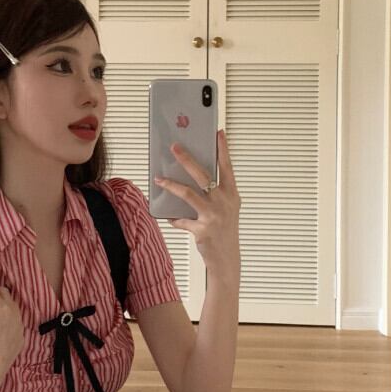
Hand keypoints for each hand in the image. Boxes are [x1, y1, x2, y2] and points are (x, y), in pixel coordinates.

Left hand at [154, 129, 240, 274]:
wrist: (226, 258)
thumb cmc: (224, 230)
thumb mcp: (226, 208)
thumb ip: (214, 193)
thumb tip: (191, 178)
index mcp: (231, 194)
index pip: (226, 167)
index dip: (222, 149)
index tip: (218, 133)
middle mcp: (224, 202)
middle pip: (203, 175)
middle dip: (187, 159)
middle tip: (174, 147)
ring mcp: (213, 215)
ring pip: (188, 193)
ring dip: (171, 185)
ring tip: (158, 178)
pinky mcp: (202, 229)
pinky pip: (181, 219)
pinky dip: (174, 218)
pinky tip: (169, 216)